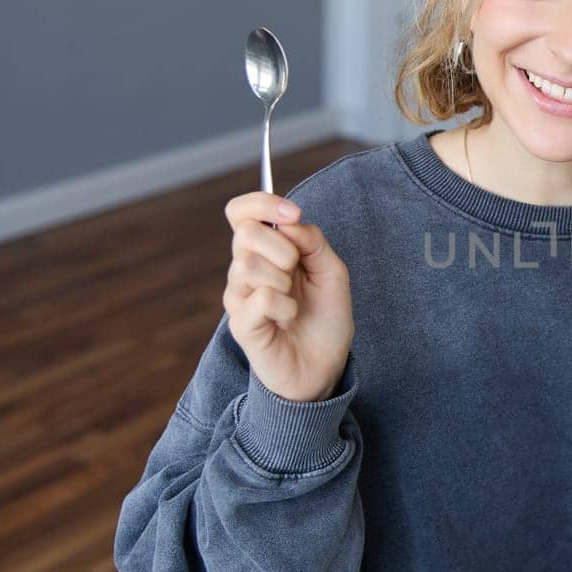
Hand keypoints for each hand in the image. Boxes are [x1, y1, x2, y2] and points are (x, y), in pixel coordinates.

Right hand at [222, 191, 354, 402]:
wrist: (325, 368)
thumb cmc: (325, 319)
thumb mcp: (332, 272)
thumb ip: (313, 241)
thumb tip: (289, 222)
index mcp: (265, 251)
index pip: (241, 211)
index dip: (263, 203)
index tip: (293, 214)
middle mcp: (245, 269)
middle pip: (244, 233)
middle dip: (283, 248)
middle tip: (298, 272)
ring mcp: (239, 296)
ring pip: (249, 265)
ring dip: (285, 281)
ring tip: (294, 302)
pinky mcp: (241, 324)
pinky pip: (260, 298)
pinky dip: (285, 307)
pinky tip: (288, 319)